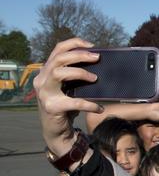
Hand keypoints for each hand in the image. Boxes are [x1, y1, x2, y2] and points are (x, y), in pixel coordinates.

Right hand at [35, 38, 103, 154]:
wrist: (57, 131)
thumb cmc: (66, 106)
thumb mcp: (69, 88)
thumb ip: (75, 76)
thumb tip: (98, 65)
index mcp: (46, 72)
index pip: (58, 50)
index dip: (74, 44)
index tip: (91, 45)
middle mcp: (41, 79)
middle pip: (58, 58)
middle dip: (79, 55)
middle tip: (97, 57)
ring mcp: (44, 93)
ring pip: (58, 73)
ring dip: (79, 72)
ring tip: (95, 78)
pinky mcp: (52, 107)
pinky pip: (74, 102)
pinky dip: (89, 104)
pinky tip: (100, 108)